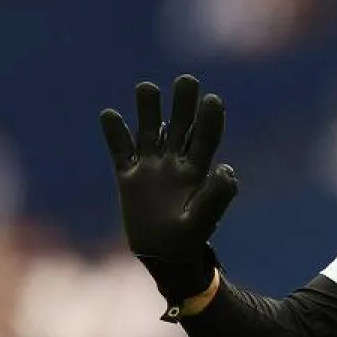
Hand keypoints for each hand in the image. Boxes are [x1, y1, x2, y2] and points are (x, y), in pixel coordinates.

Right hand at [101, 75, 237, 304]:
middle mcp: (174, 164)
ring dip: (148, 110)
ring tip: (147, 87)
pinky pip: (120, 151)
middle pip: (180, 127)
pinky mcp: (128, 178)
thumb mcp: (203, 221)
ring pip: (149, 132)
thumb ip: (216, 197)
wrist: (163, 256)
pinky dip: (115, 134)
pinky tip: (110, 114)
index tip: (212, 99)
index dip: (209, 119)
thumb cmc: (187, 240)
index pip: (205, 138)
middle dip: (183, 104)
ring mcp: (150, 168)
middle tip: (187, 80)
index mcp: (196, 171)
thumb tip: (227, 169)